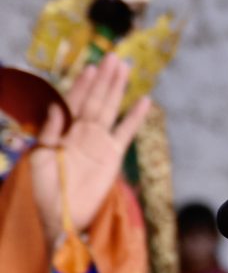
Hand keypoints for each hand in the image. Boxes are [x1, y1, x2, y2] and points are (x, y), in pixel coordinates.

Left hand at [28, 56, 151, 250]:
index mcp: (62, 130)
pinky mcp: (112, 155)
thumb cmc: (45, 188)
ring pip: (110, 109)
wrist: (63, 215)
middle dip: (104, 78)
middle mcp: (82, 131)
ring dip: (118, 89)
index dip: (82, 84)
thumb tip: (55, 106)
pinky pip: (126, 132)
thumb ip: (49, 131)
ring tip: (126, 69)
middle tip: (114, 57)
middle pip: (95, 99)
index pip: (74, 101)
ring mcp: (98, 142)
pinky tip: (145, 101)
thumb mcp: (39, 157)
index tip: (91, 66)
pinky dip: (135, 117)